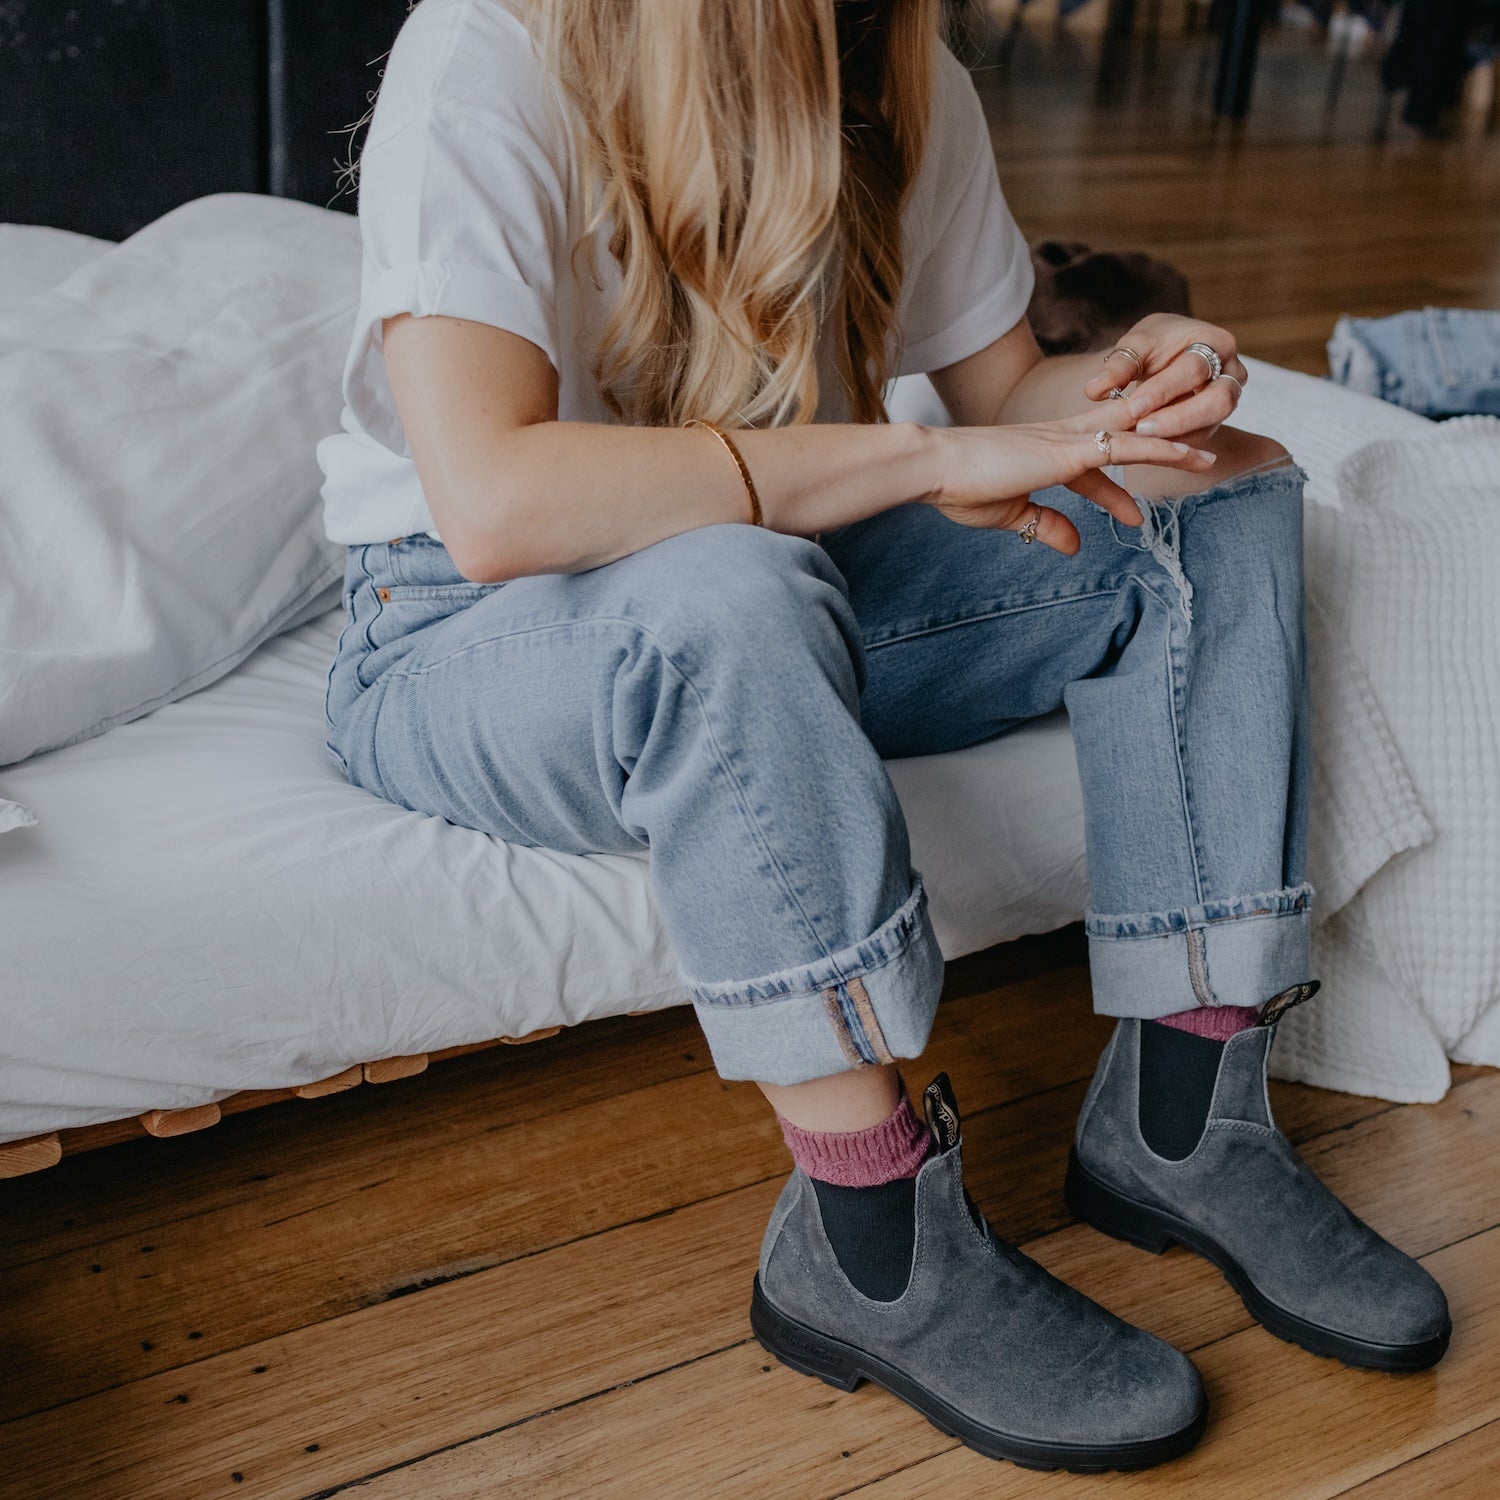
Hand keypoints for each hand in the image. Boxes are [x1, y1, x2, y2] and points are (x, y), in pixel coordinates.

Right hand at [927, 409, 1215, 555]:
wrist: (935, 467)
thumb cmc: (958, 488)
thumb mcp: (1009, 515)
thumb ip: (1044, 526)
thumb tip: (1074, 546)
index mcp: (1041, 453)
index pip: (1090, 470)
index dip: (1112, 494)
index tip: (1132, 516)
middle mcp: (1060, 438)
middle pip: (1120, 437)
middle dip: (1155, 445)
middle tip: (1192, 456)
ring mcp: (1068, 440)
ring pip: (1134, 434)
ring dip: (1173, 442)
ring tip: (1208, 455)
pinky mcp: (1070, 448)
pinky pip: (1128, 445)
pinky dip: (1161, 446)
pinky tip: (1188, 452)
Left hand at [1082, 313, 1248, 444]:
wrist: (1166, 351)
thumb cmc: (1153, 344)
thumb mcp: (1135, 345)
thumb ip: (1118, 365)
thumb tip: (1093, 390)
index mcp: (1215, 342)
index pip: (1194, 369)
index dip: (1164, 391)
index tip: (1134, 407)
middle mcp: (1231, 371)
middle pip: (1219, 401)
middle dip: (1179, 419)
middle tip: (1142, 430)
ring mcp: (1227, 397)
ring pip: (1212, 424)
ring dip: (1176, 437)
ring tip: (1140, 441)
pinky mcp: (1214, 420)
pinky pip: (1200, 437)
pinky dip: (1174, 445)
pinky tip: (1147, 448)